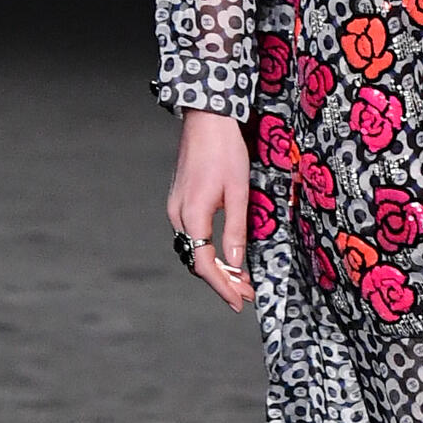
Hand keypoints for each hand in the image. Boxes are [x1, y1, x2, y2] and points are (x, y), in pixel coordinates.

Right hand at [166, 109, 256, 311]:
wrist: (206, 120)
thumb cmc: (225, 151)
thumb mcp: (238, 192)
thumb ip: (235, 230)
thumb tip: (237, 264)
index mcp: (192, 215)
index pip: (205, 263)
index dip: (222, 287)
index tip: (239, 302)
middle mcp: (177, 215)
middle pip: (197, 261)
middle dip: (222, 281)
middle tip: (247, 295)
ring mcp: (176, 209)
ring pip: (193, 250)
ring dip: (215, 268)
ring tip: (240, 281)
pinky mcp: (179, 202)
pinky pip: (191, 237)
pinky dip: (208, 252)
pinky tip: (225, 257)